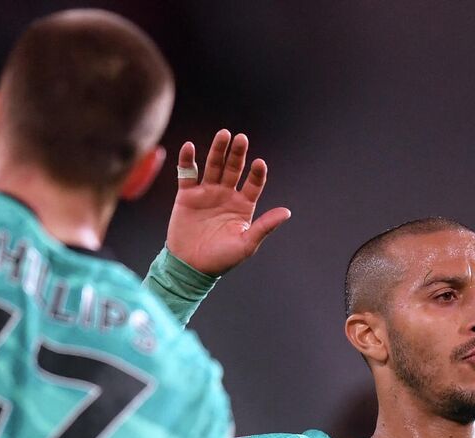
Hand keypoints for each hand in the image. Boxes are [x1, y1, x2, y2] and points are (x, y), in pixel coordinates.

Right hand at [166, 130, 291, 275]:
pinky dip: (187, 160)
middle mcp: (226, 195)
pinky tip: (190, 147)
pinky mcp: (187, 195)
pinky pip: (187, 173)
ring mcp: (207, 193)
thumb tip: (287, 212)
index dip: (257, 173)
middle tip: (241, 138)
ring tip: (223, 134)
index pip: (254, 184)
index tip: (259, 163)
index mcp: (243, 205)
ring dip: (217, 150)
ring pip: (213, 166)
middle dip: (237, 154)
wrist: (191, 267)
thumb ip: (265, 227)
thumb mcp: (246, 245)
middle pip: (233, 168)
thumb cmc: (221, 259)